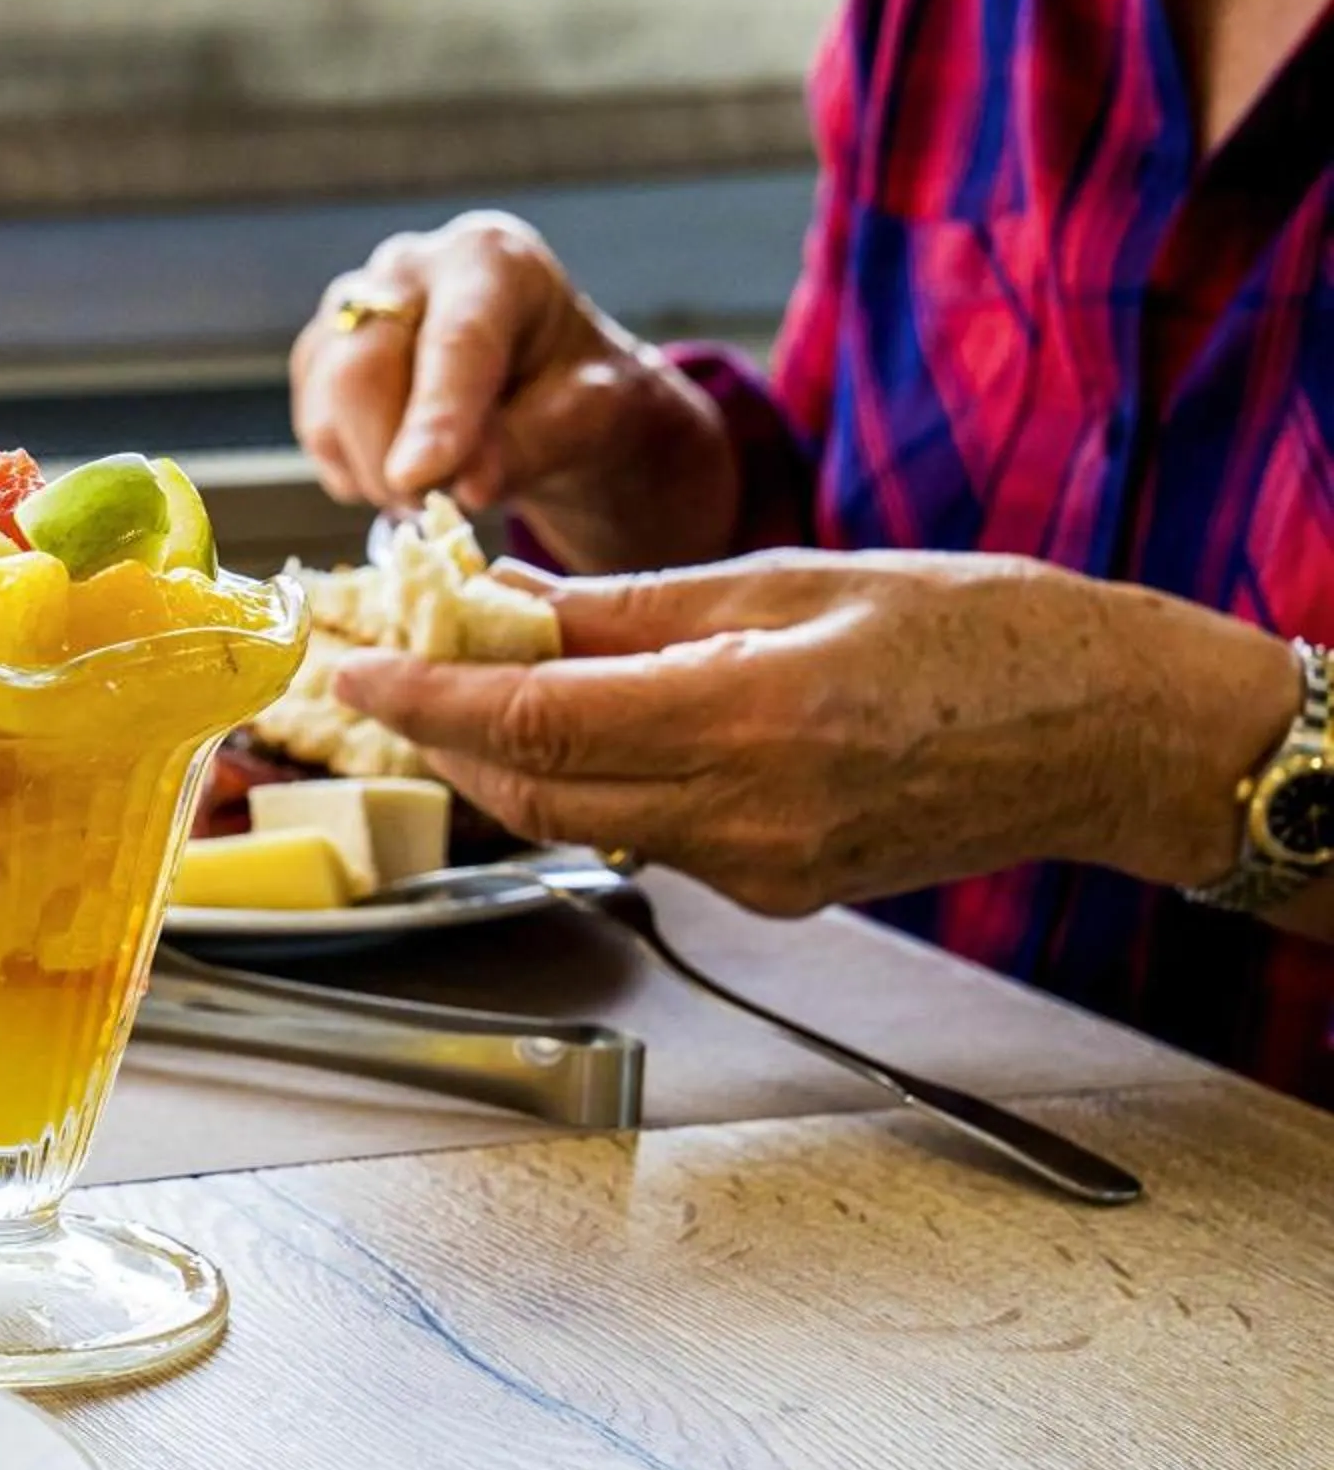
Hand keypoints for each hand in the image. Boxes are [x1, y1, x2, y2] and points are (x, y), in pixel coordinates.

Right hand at [288, 210, 739, 571]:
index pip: (455, 339)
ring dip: (372, 471)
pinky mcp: (320, 353)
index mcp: (489, 258)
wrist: (551, 388)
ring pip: (327, 401)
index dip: (436, 413)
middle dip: (392, 456)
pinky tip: (400, 469)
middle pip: (364, 367)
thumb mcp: (590, 417)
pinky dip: (351, 468)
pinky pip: (313, 424)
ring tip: (429, 491)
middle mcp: (408, 267)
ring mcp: (352, 306)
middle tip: (434, 507)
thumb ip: (531, 444)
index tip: (419, 479)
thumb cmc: (577, 392)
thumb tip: (466, 485)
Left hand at [330, 551, 1300, 915]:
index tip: (356, 668)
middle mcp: (748, 817)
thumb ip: (636, 606)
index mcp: (751, 720)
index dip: (427, 697)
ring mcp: (763, 870)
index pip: (535, 719)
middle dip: (442, 737)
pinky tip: (575, 729)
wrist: (1112, 731)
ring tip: (456, 691)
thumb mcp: (794, 579)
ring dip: (506, 761)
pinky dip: (590, 782)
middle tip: (381, 678)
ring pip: (583, 819)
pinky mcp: (777, 891)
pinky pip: (648, 836)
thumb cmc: (986, 630)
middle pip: (535, 789)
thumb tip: (512, 599)